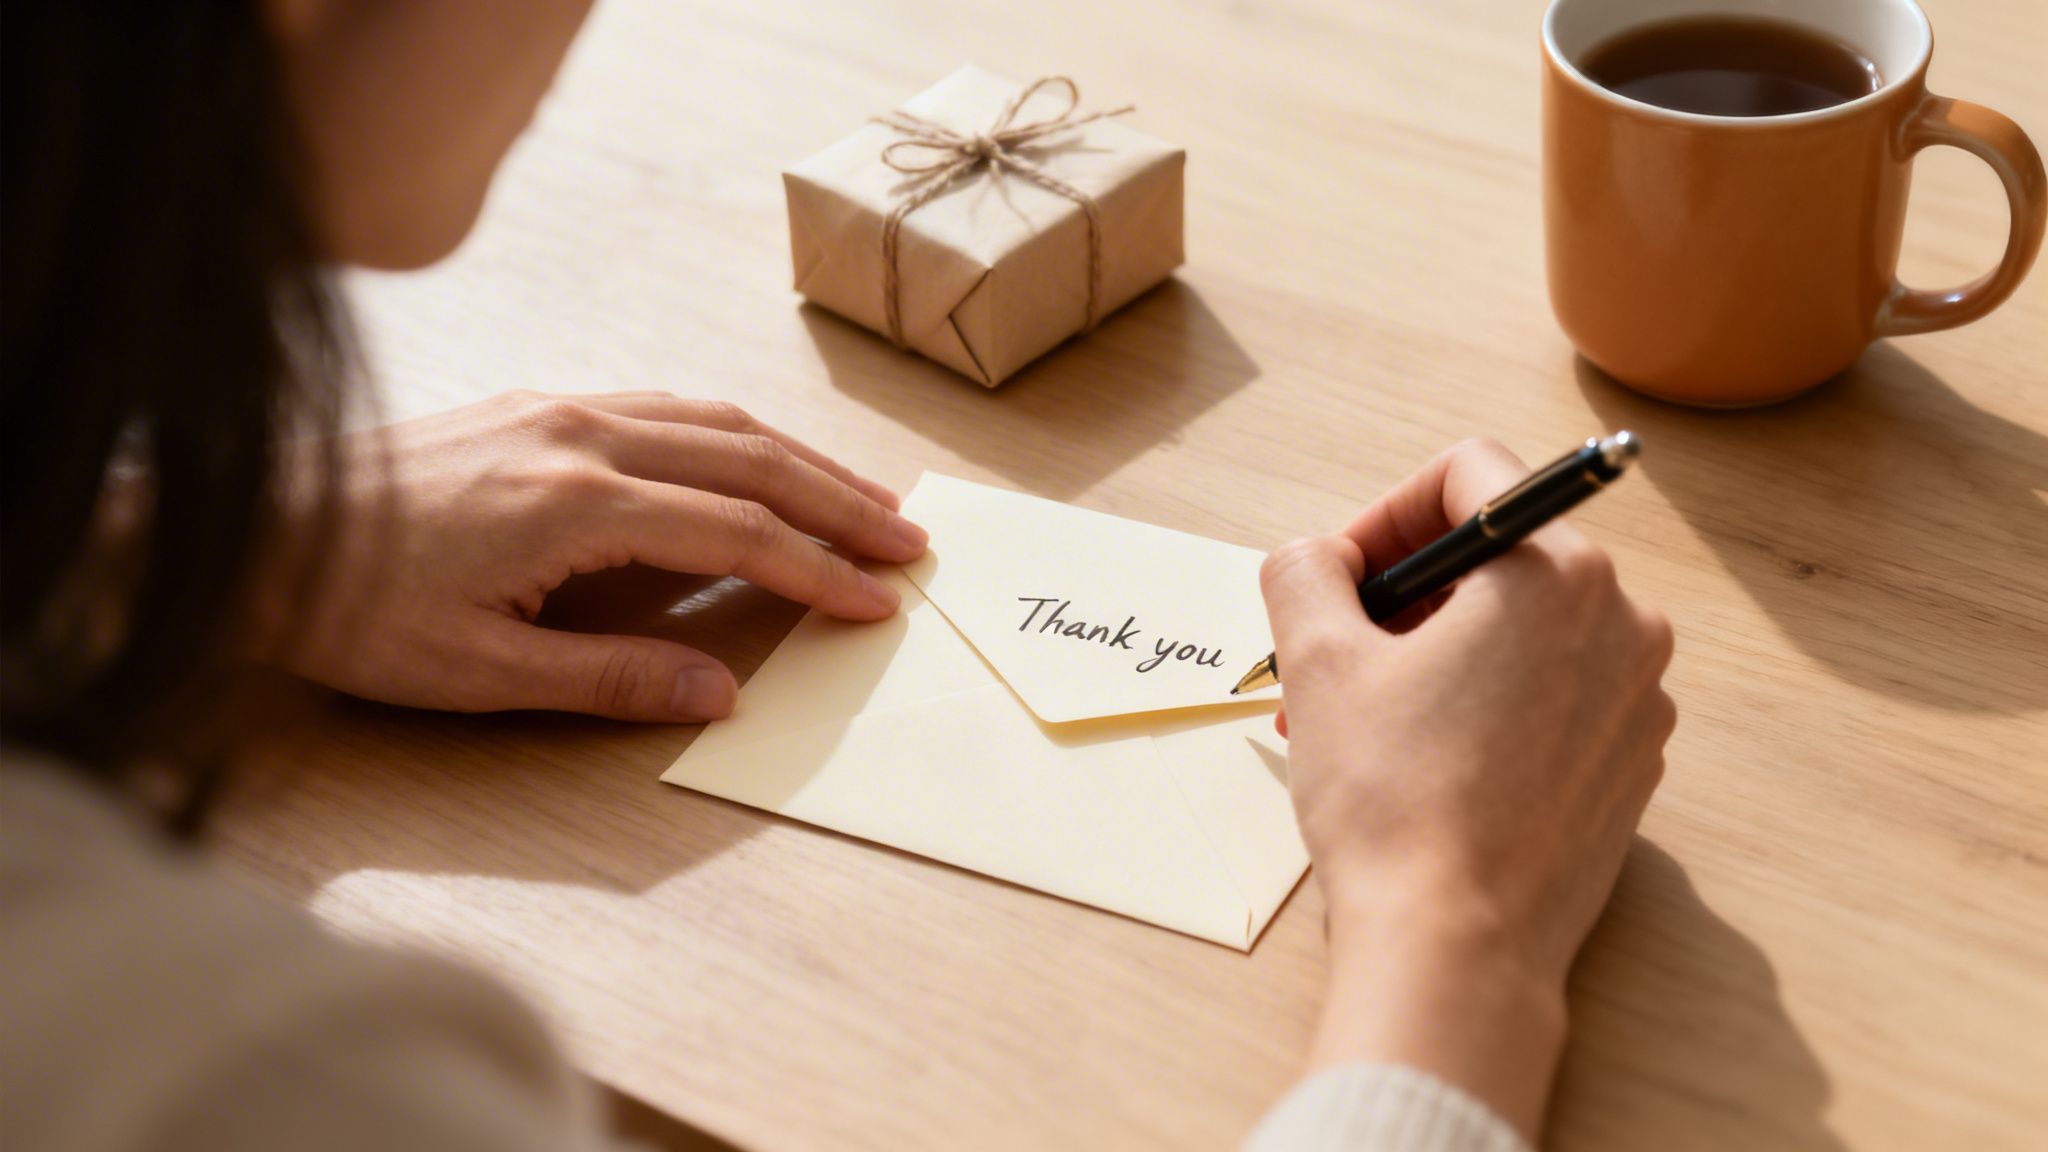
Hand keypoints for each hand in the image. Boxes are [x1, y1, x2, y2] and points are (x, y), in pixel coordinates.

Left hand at [262, 391, 926, 721]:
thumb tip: (721, 695)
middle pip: (747, 457)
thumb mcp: (477, 674)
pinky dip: (733, 432)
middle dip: (839, 499)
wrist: (254, 526)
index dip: (817, 570)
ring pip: (713, 418)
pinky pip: (664, 404)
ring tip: (861, 496)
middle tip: (909, 539)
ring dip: (797, 457)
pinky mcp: (535, 402)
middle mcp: (579, 434)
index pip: (736, 532)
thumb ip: (610, 679)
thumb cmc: (352, 609)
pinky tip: (757, 458)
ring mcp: (557, 407)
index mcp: (573, 504)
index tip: (877, 602)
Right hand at [1258, 438, 1674, 1140]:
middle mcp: (1621, 620)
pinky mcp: (1633, 762)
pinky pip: (1556, 693)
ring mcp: (1638, 696)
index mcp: (1555, 572)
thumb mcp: (1315, 661)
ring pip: (1525, 629)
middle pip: (1499, 556)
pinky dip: (1490, 703)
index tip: (1341, 577)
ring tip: (1365, 719)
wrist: (1458, 946)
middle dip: (1405, 595)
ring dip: (1439, 652)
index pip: (1469, 475)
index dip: (1384, 512)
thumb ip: (1305, 570)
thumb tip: (1321, 558)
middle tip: (1336, 654)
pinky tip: (1427, 762)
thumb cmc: (1392, 801)